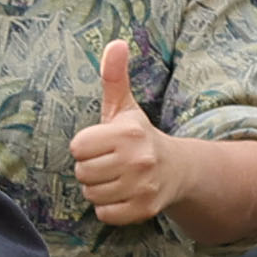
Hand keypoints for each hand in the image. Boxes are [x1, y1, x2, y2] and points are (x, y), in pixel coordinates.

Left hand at [68, 41, 183, 227]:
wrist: (178, 170)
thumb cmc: (139, 137)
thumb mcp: (125, 107)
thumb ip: (114, 77)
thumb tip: (115, 42)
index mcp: (128, 132)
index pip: (78, 147)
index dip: (85, 146)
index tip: (102, 144)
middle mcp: (138, 159)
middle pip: (82, 173)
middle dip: (90, 169)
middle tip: (109, 163)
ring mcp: (143, 186)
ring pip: (91, 194)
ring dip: (98, 189)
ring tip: (116, 178)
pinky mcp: (145, 210)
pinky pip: (105, 214)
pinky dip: (109, 208)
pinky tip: (122, 194)